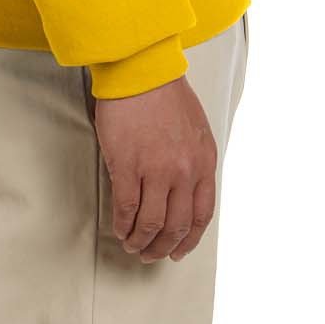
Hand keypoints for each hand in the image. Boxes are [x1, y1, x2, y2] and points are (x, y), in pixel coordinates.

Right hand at [93, 73, 217, 261]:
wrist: (142, 69)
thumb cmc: (166, 93)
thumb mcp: (196, 128)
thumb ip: (194, 161)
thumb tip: (184, 191)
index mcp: (204, 161)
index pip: (201, 215)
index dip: (189, 239)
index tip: (179, 250)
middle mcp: (184, 171)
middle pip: (176, 226)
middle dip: (163, 247)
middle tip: (151, 254)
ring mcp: (156, 170)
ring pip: (151, 224)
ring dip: (141, 241)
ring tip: (132, 245)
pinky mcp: (128, 165)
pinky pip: (127, 209)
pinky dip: (123, 225)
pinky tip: (120, 228)